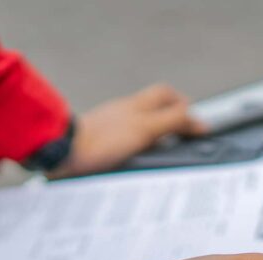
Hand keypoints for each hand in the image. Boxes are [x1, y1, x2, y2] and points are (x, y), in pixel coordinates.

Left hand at [49, 84, 206, 178]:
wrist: (64, 154)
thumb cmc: (101, 142)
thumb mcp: (145, 129)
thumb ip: (172, 122)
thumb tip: (198, 120)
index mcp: (136, 105)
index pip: (166, 95)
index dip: (183, 106)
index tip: (195, 125)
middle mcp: (123, 112)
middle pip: (153, 108)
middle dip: (170, 119)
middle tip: (183, 136)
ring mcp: (111, 127)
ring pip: (139, 125)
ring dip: (153, 135)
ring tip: (164, 152)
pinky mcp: (101, 143)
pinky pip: (125, 141)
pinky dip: (137, 148)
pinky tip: (139, 161)